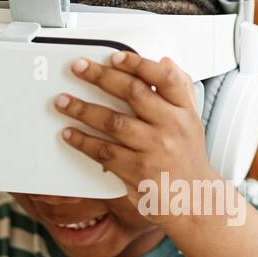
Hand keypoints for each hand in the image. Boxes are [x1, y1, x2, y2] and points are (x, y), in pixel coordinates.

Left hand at [55, 52, 217, 227]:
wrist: (194, 200)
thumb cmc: (188, 158)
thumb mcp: (191, 119)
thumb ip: (179, 89)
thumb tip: (162, 60)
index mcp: (184, 111)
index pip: (165, 78)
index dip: (138, 64)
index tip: (115, 57)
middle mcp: (170, 127)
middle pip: (133, 93)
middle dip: (101, 77)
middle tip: (78, 68)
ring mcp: (153, 149)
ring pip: (113, 121)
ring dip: (83, 109)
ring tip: (63, 101)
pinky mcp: (136, 171)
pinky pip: (104, 151)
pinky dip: (83, 141)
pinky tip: (69, 133)